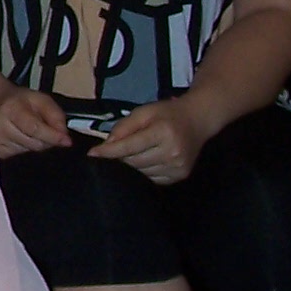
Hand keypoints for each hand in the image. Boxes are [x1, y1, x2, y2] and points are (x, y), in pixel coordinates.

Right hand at [0, 87, 72, 157]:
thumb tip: (64, 138)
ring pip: (31, 152)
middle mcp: (1, 127)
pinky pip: (24, 158)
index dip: (53, 136)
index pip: (34, 128)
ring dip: (38, 144)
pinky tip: (23, 138)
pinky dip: (29, 150)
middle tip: (45, 127)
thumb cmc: (21, 102)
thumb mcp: (42, 100)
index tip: (66, 141)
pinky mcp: (0, 152)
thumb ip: (56, 116)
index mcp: (11, 109)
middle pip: (35, 144)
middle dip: (48, 139)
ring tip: (31, 130)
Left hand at [91, 96, 216, 184]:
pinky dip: (143, 172)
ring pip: (141, 173)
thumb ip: (123, 127)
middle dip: (120, 157)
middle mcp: (172, 152)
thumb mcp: (143, 112)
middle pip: (134, 162)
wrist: (198, 120)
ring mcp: (178, 167)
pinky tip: (146, 160)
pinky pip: (152, 179)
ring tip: (134, 152)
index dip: (109, 152)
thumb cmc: (167, 114)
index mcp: (163, 132)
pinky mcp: (180, 176)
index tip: (92, 154)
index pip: (129, 147)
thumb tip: (105, 146)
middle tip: (115, 149)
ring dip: (131, 165)